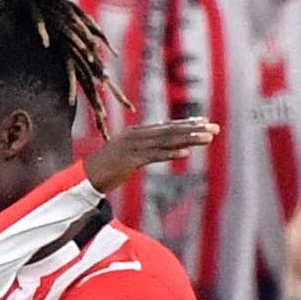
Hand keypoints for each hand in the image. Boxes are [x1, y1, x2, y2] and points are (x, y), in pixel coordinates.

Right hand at [89, 116, 221, 194]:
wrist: (85, 177)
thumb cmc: (106, 168)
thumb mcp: (128, 156)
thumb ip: (143, 150)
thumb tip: (159, 150)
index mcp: (137, 133)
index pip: (167, 126)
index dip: (186, 124)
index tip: (205, 122)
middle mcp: (137, 136)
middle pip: (170, 131)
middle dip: (194, 129)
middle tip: (215, 129)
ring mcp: (133, 147)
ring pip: (166, 141)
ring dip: (188, 139)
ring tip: (207, 138)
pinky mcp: (130, 160)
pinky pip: (154, 156)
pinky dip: (169, 154)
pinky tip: (184, 154)